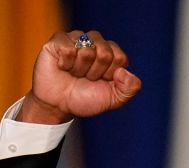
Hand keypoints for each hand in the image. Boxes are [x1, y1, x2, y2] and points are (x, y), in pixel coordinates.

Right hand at [16, 30, 141, 123]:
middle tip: (86, 78)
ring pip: (87, 50)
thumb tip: (124, 71)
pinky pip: (68, 48)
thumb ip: (130, 88)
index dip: (110, 74)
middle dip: (96, 72)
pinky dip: (66, 64)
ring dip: (80, 69)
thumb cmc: (86, 99)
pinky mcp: (58, 40)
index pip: (120, 57)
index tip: (101, 81)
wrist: (60, 106)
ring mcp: (76, 39)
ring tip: (74, 73)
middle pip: (105, 53)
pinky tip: (63, 67)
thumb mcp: (115, 99)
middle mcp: (95, 42)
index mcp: (111, 52)